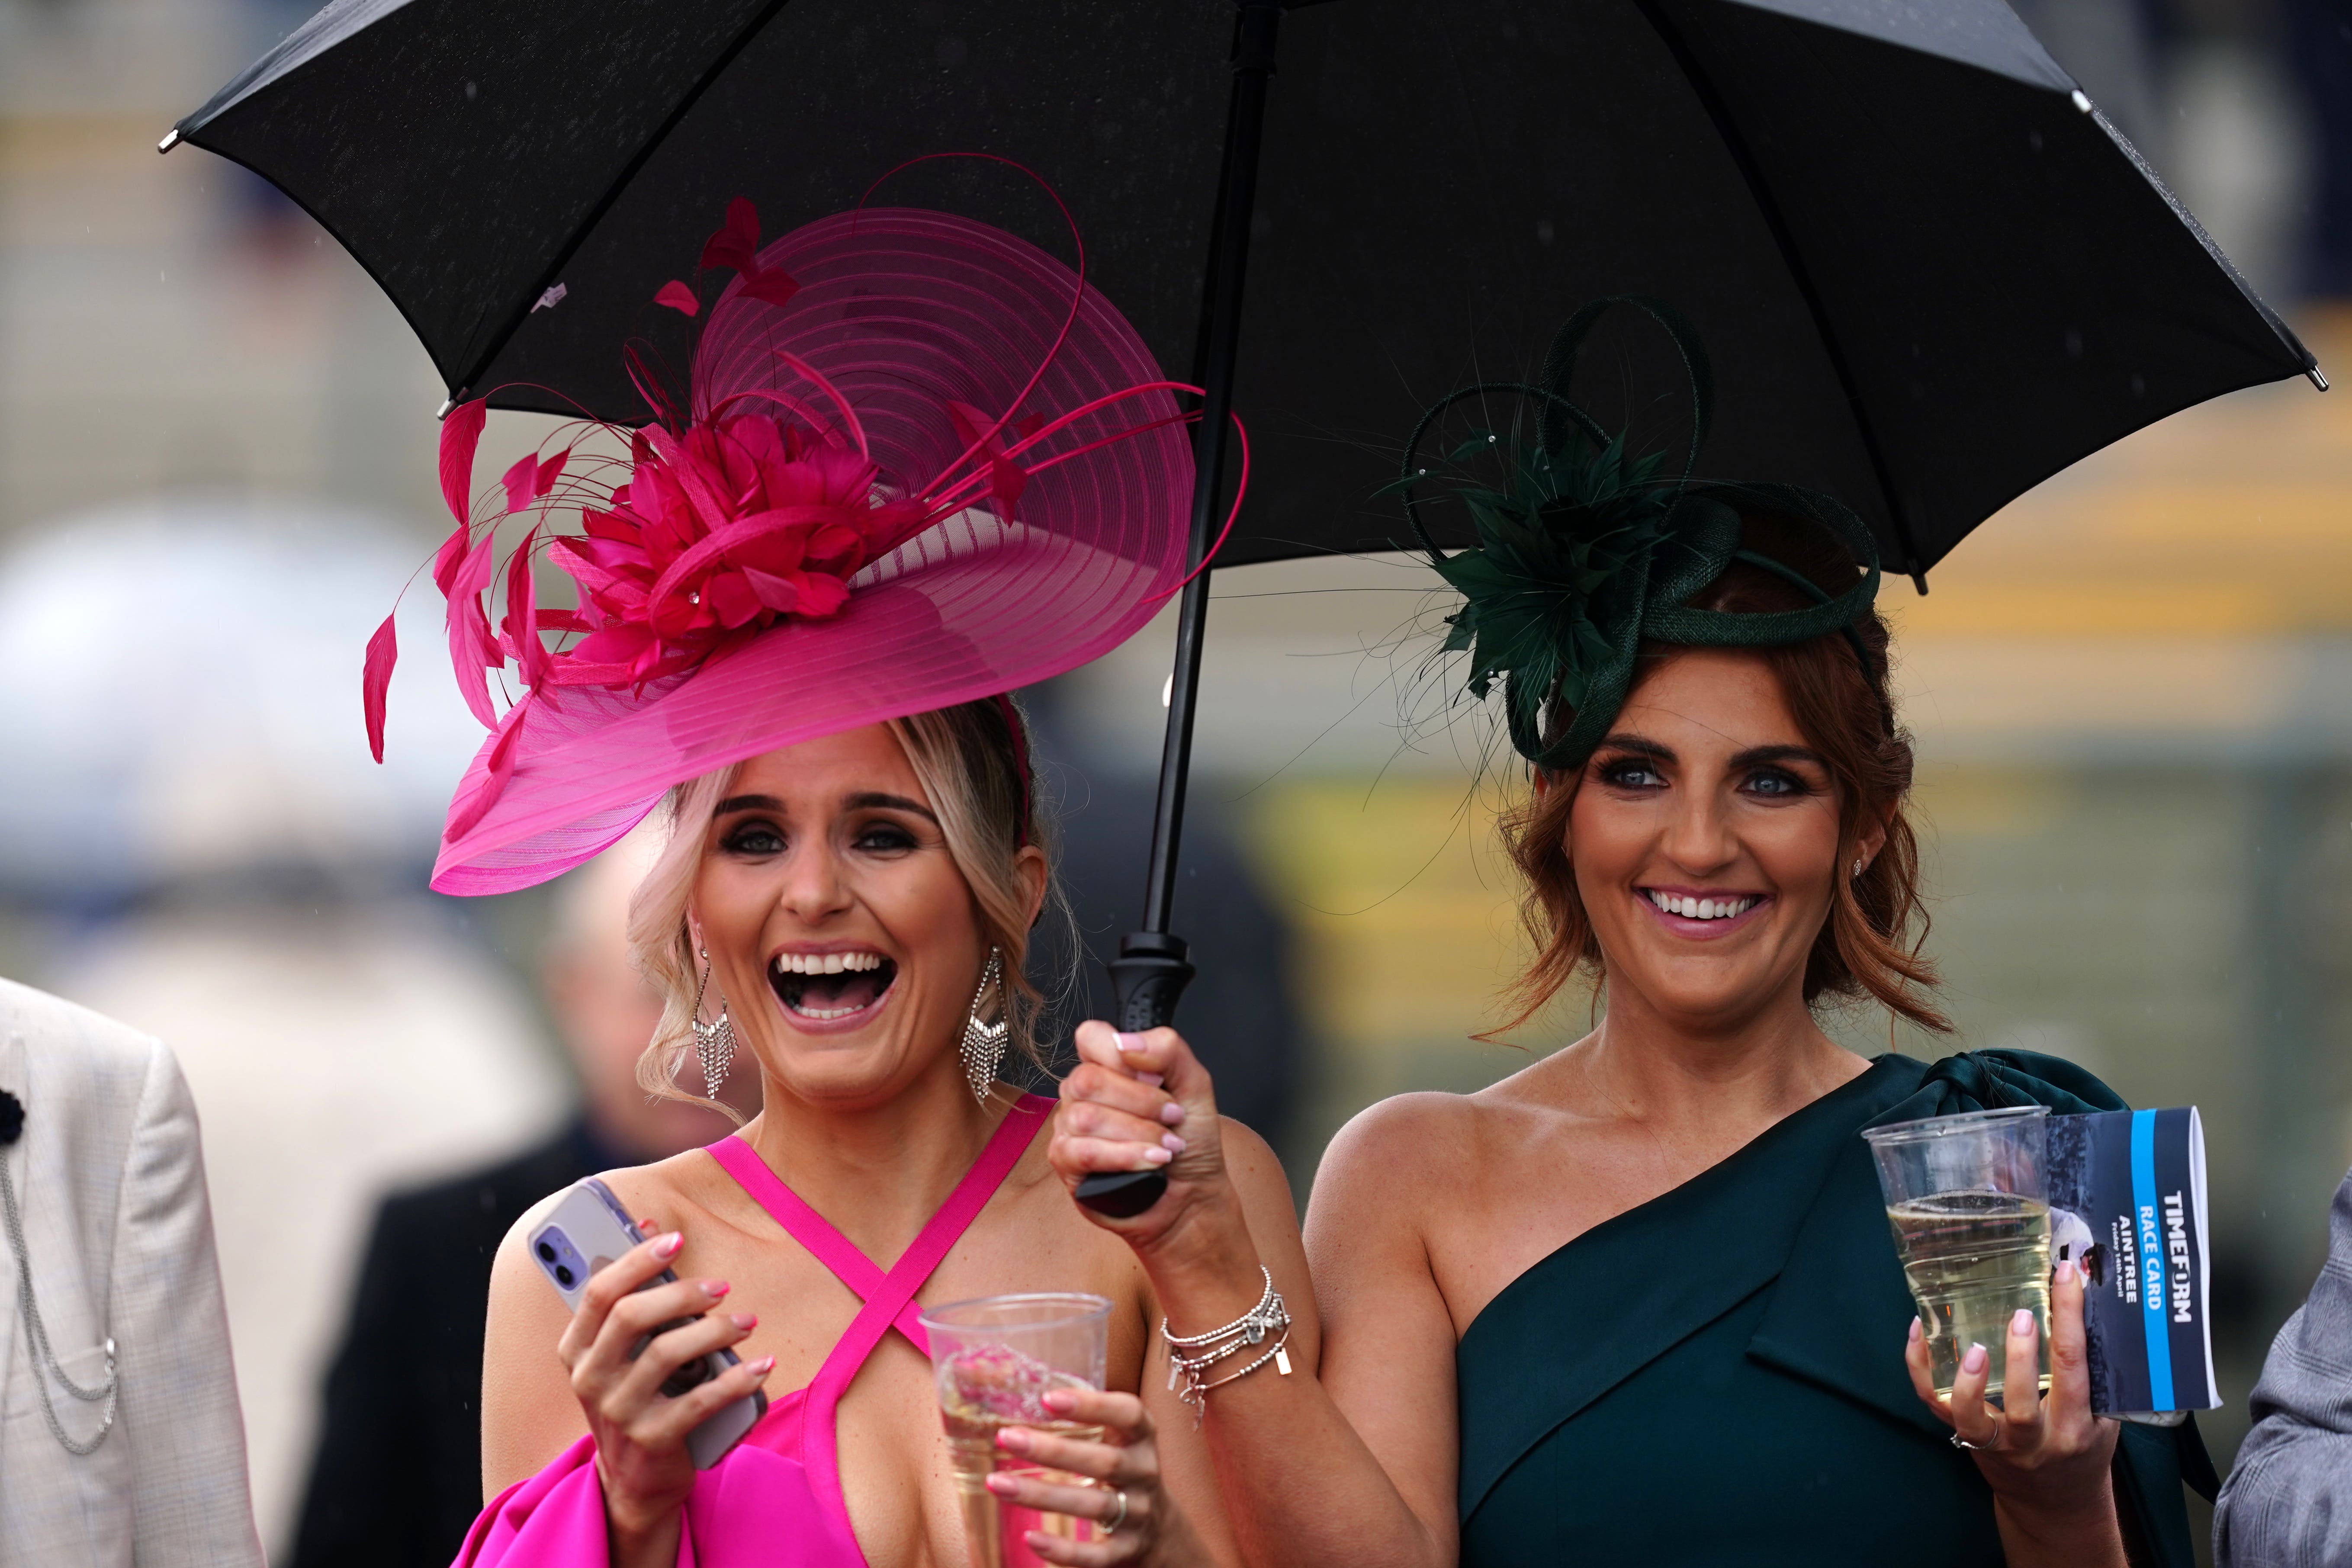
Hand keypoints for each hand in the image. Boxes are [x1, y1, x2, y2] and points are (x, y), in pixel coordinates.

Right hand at [558, 1221, 772, 1549]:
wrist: (635, 1481)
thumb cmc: (636, 1398)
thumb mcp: (623, 1351)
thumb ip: (634, 1293)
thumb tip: (649, 1225)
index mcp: (578, 1350)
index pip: (600, 1292)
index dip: (636, 1260)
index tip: (675, 1239)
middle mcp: (590, 1379)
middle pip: (632, 1316)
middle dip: (682, 1292)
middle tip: (720, 1287)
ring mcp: (618, 1413)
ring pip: (668, 1353)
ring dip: (716, 1331)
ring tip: (745, 1321)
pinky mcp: (652, 1441)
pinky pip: (701, 1400)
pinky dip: (738, 1378)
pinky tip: (761, 1365)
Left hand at [987, 1386, 1198, 1566]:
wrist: (1161, 1531)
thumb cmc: (1123, 1472)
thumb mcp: (1119, 1441)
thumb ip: (1089, 1421)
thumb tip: (1023, 1395)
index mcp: (1142, 1439)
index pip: (1128, 1414)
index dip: (1091, 1405)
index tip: (1047, 1398)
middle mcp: (1144, 1474)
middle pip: (1104, 1461)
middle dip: (1053, 1451)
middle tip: (1007, 1437)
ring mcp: (1138, 1514)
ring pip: (1093, 1505)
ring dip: (1042, 1495)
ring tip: (997, 1483)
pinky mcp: (1126, 1551)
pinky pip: (1095, 1555)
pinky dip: (1063, 1549)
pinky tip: (1031, 1538)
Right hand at [1050, 1022, 1235, 1254]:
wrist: (1192, 1193)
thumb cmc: (1189, 1139)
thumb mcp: (1194, 1084)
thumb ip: (1167, 1049)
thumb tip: (1126, 1043)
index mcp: (1107, 1066)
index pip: (1090, 1037)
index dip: (1121, 1055)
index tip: (1157, 1078)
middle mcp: (1081, 1093)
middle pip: (1088, 1080)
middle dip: (1142, 1102)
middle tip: (1172, 1116)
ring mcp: (1069, 1127)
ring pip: (1086, 1118)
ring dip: (1139, 1134)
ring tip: (1167, 1147)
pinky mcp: (1066, 1164)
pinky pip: (1085, 1152)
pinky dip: (1125, 1156)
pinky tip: (1151, 1162)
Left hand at [1905, 1259, 2122, 1561]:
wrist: (2057, 1507)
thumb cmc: (2082, 1451)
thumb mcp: (2105, 1419)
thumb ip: (2097, 1374)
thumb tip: (2086, 1306)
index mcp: (2076, 1426)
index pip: (2073, 1367)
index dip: (2069, 1318)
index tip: (2065, 1277)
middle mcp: (2034, 1439)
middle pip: (2022, 1402)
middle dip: (2021, 1357)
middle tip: (2020, 1314)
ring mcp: (1996, 1443)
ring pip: (1973, 1417)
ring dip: (1967, 1382)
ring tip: (1971, 1347)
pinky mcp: (1967, 1440)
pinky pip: (1936, 1406)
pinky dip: (1920, 1370)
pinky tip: (1917, 1333)